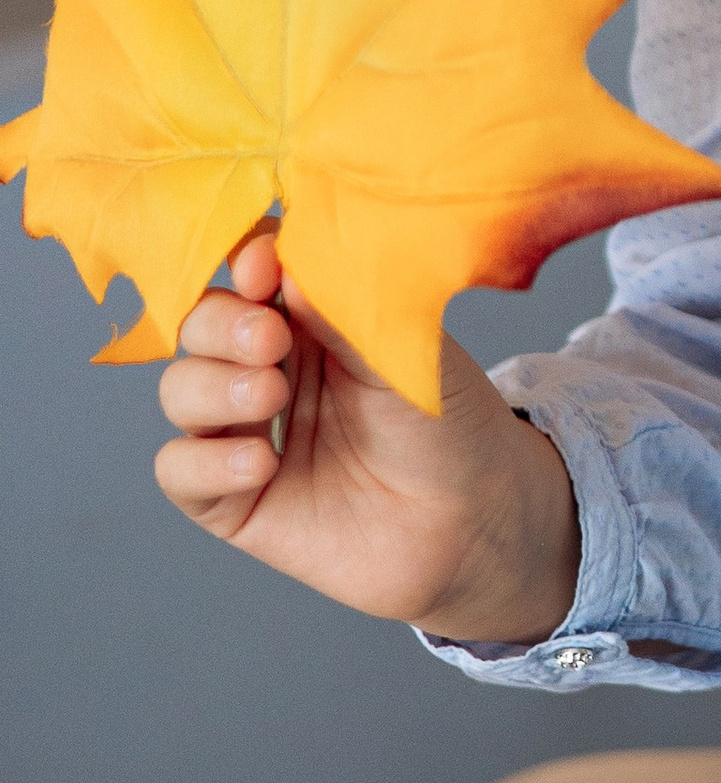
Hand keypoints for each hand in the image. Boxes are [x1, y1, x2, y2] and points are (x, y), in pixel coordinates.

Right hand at [155, 227, 579, 643]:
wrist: (477, 520)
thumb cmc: (451, 423)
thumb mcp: (406, 351)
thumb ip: (343, 311)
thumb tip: (283, 262)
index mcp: (312, 318)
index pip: (251, 272)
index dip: (246, 263)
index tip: (264, 266)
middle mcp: (271, 368)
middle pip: (202, 326)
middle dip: (222, 324)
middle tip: (270, 339)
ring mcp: (249, 433)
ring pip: (182, 391)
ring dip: (213, 387)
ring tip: (270, 397)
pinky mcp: (236, 500)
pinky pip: (180, 471)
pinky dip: (205, 462)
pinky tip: (260, 464)